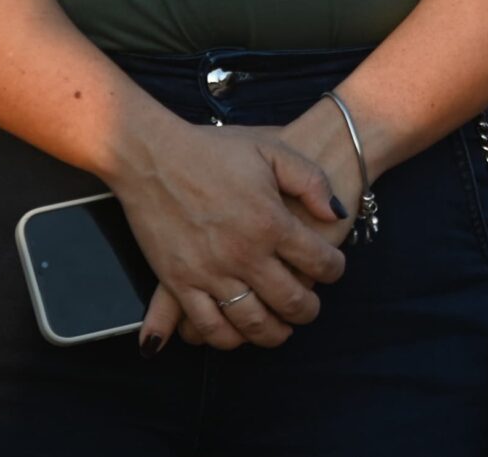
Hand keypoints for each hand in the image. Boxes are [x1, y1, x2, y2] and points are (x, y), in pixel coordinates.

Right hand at [115, 115, 346, 352]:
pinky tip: (239, 333)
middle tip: (311, 307)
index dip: (334, 270)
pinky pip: (208, 326)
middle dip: (308, 310)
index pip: (319, 262)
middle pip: (291, 301)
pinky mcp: (178, 282)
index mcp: (270, 222)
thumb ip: (310, 180)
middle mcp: (244, 254)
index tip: (333, 270)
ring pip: (253, 323)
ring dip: (274, 333)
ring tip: (282, 329)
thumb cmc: (213, 149)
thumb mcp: (271, 149)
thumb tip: (335, 214)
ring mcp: (210, 273)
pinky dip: (228, 338)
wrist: (152, 156)